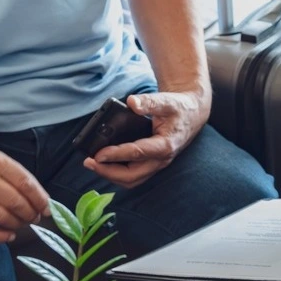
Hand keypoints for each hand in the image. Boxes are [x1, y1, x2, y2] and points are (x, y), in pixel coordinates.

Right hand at [0, 138, 49, 243]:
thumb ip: (15, 173)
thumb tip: (36, 194)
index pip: (26, 183)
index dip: (40, 198)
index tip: (47, 207)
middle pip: (18, 203)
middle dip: (32, 214)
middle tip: (36, 217)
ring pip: (4, 217)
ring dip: (19, 224)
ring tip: (24, 223)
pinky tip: (9, 235)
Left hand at [82, 91, 209, 188]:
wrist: (191, 114)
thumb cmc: (178, 108)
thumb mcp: (166, 101)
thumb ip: (149, 102)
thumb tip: (131, 102)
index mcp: (165, 145)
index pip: (137, 153)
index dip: (116, 154)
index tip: (98, 154)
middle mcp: (160, 160)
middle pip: (132, 176)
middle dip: (108, 172)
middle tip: (89, 162)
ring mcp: (156, 164)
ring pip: (132, 180)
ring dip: (111, 176)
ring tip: (93, 165)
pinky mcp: (151, 164)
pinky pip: (133, 175)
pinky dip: (117, 173)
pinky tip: (104, 164)